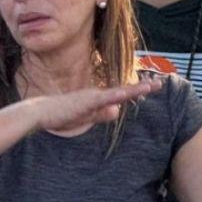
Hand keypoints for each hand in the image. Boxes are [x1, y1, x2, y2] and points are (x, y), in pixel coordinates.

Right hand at [32, 76, 163, 133]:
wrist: (41, 112)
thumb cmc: (61, 115)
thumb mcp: (86, 117)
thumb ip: (101, 114)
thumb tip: (118, 111)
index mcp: (97, 99)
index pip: (120, 95)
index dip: (136, 91)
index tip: (151, 87)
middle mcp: (97, 95)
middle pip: (123, 91)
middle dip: (141, 87)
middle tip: (159, 83)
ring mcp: (92, 97)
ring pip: (118, 93)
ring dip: (134, 89)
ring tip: (151, 86)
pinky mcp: (86, 102)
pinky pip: (104, 99)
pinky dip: (116, 95)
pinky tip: (127, 94)